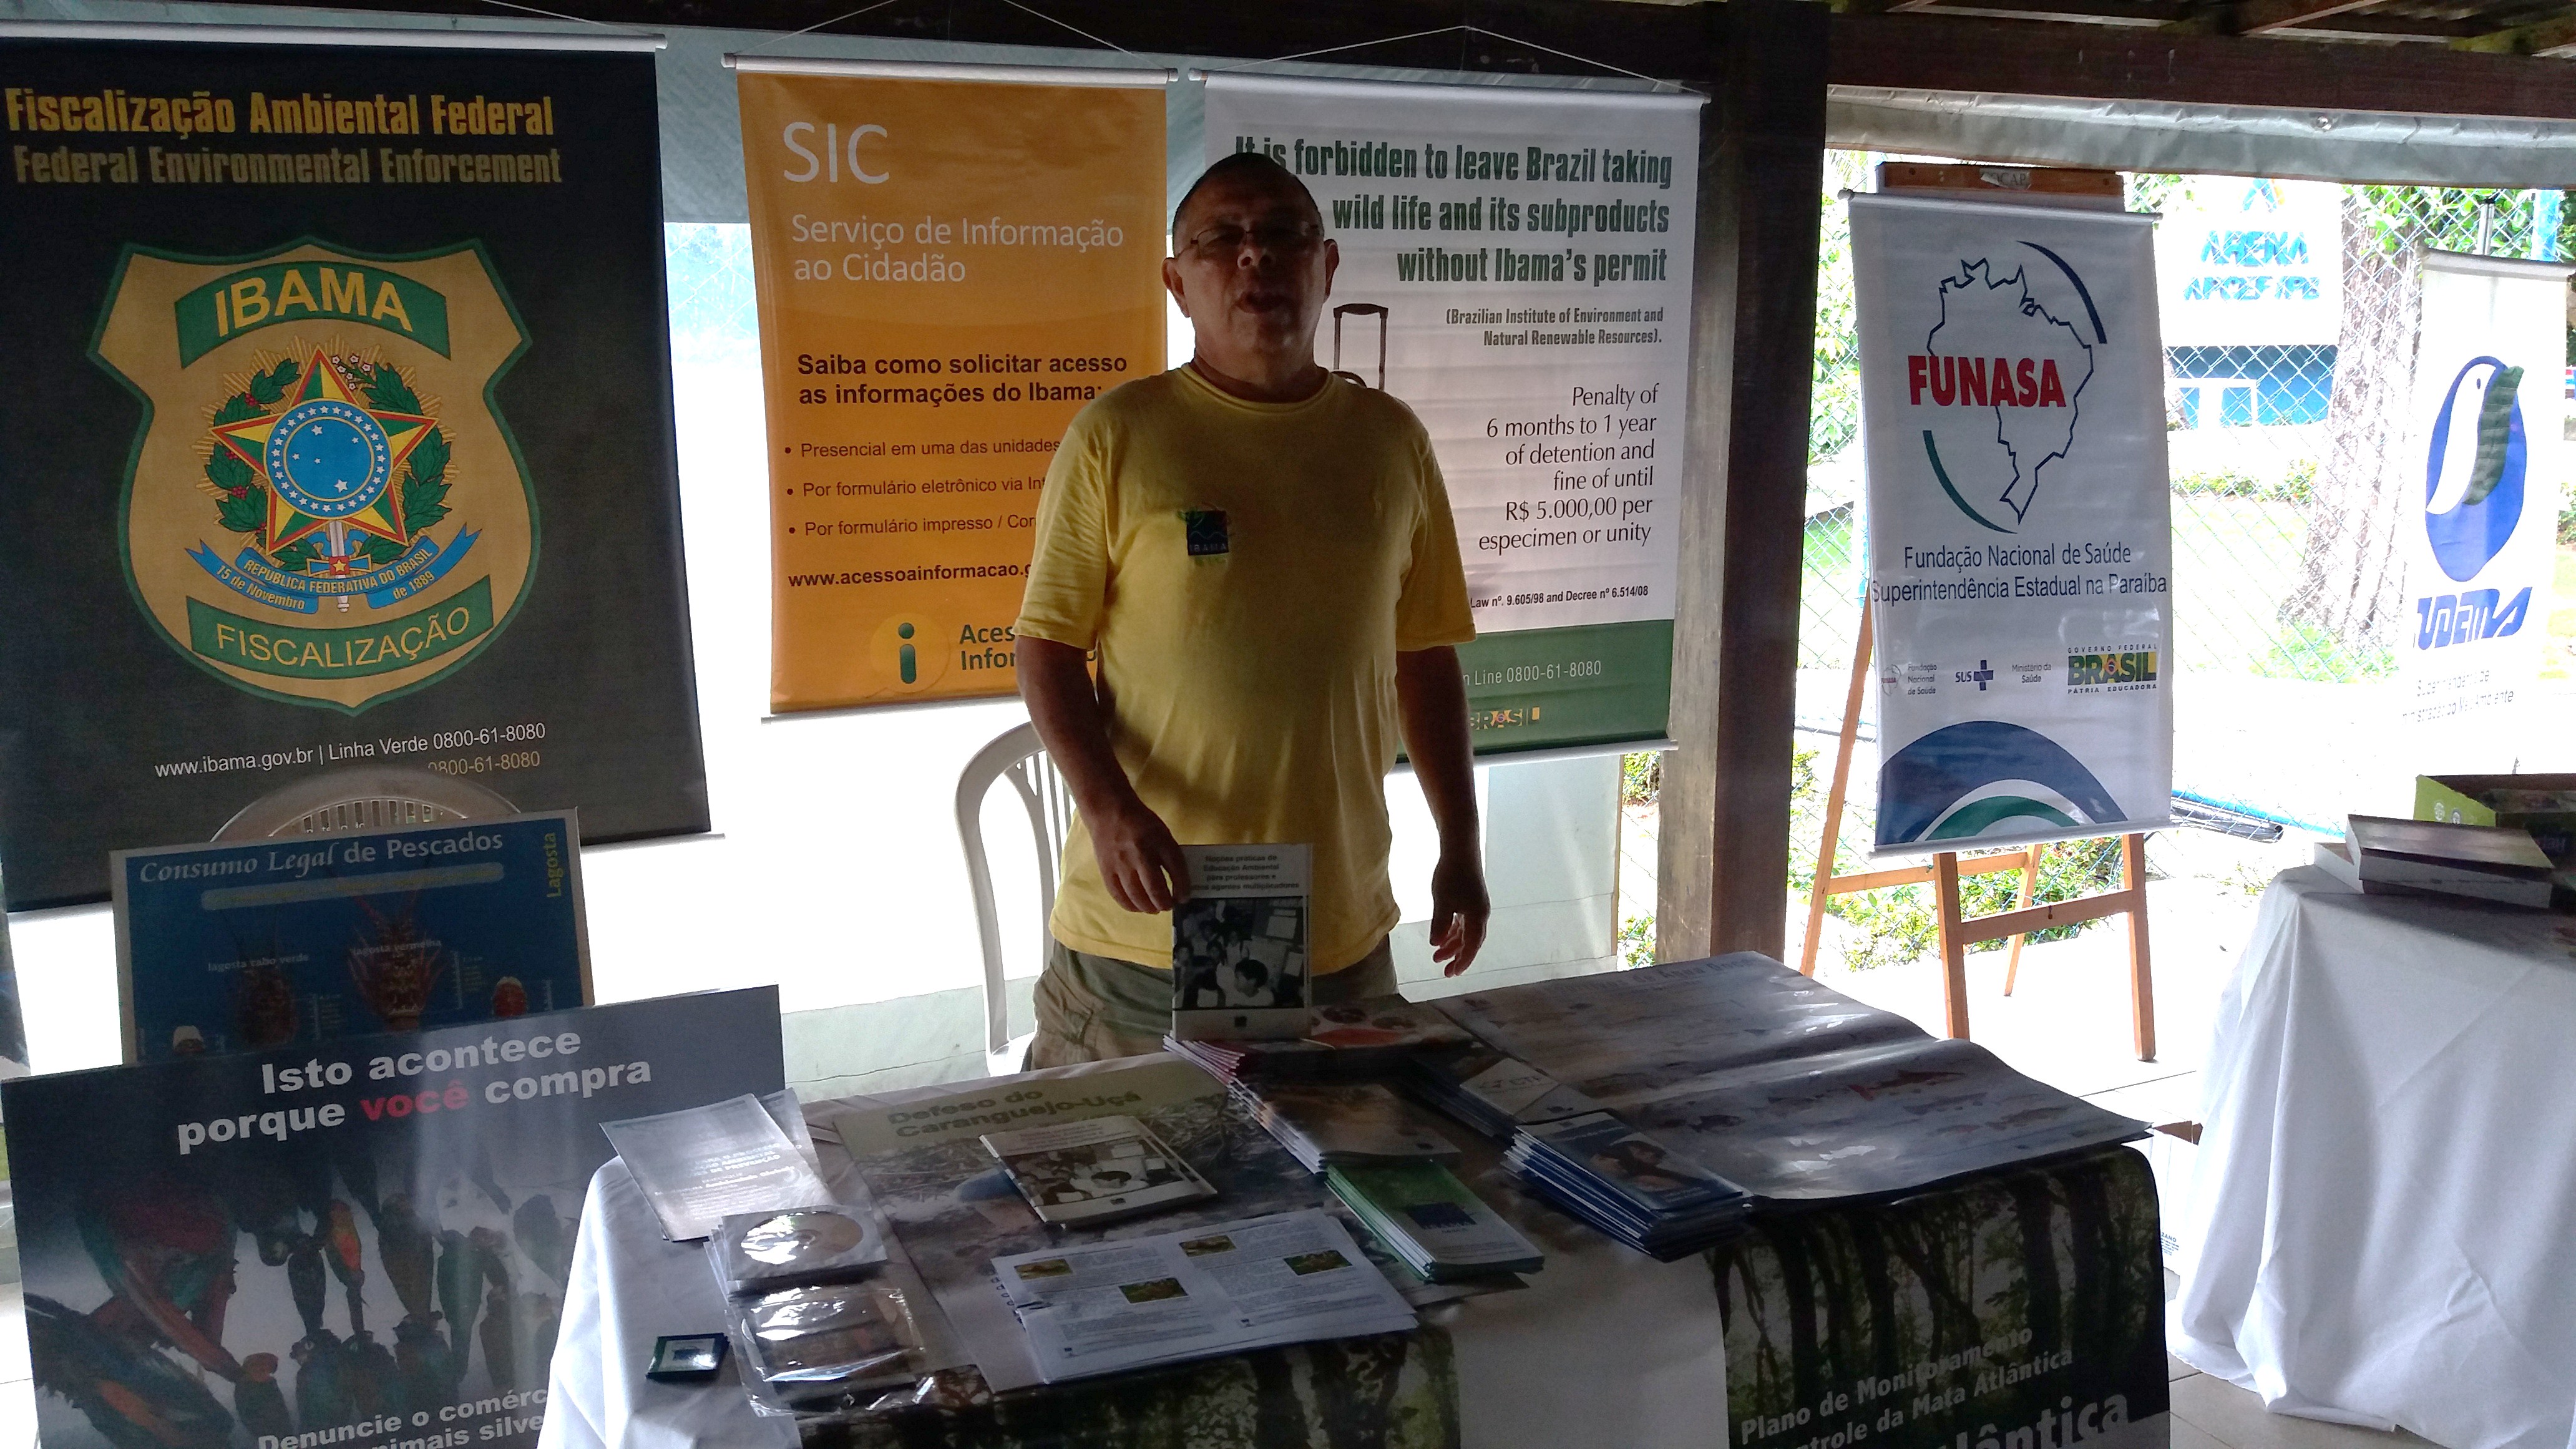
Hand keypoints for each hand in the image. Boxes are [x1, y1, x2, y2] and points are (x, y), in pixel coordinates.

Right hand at [1089, 797, 1190, 913]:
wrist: (1109, 812)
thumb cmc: (1140, 823)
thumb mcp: (1162, 833)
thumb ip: (1170, 855)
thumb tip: (1178, 883)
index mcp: (1159, 841)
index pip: (1176, 869)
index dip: (1183, 888)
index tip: (1184, 898)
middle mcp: (1140, 853)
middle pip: (1155, 887)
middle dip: (1164, 902)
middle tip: (1168, 905)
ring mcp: (1121, 863)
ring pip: (1136, 895)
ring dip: (1148, 907)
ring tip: (1154, 908)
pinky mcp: (1107, 870)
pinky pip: (1118, 894)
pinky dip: (1129, 905)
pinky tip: (1137, 907)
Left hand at [1427, 848, 1489, 976]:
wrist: (1460, 849)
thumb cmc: (1451, 875)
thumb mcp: (1443, 902)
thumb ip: (1440, 924)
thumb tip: (1436, 944)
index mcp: (1477, 917)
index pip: (1471, 946)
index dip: (1462, 961)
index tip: (1452, 974)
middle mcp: (1480, 914)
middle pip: (1471, 942)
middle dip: (1457, 957)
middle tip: (1444, 971)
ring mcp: (1476, 906)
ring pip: (1466, 932)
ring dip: (1453, 944)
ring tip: (1437, 955)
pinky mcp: (1470, 899)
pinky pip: (1463, 922)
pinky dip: (1454, 931)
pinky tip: (1442, 936)